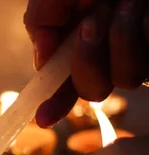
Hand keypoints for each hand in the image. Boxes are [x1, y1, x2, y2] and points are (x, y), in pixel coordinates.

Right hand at [24, 0, 148, 127]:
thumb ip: (40, 19)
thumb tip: (43, 56)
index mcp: (77, 42)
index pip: (62, 83)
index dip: (52, 103)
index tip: (41, 119)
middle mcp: (107, 51)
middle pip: (93, 91)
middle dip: (86, 64)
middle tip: (90, 25)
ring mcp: (138, 51)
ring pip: (126, 79)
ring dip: (121, 42)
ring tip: (126, 3)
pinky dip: (141, 33)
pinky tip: (141, 9)